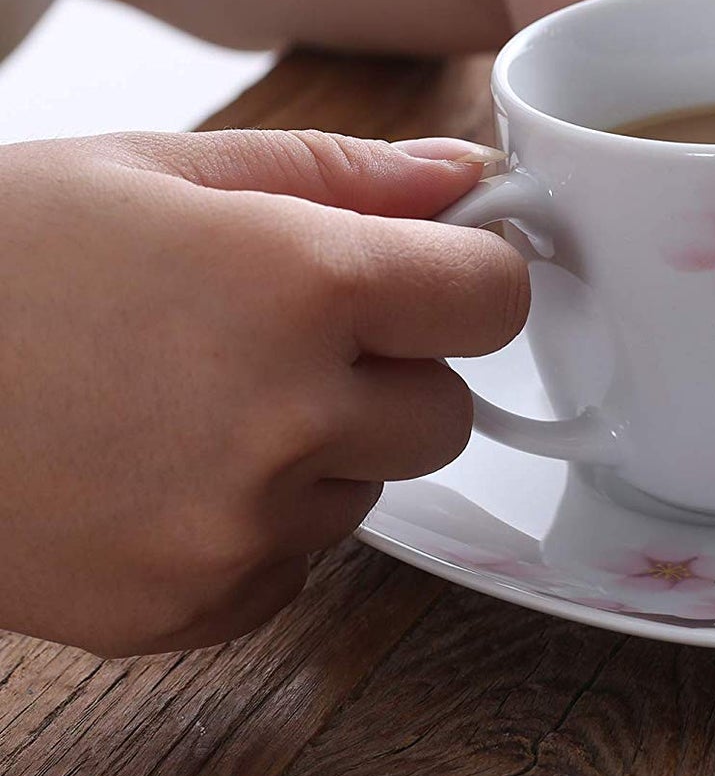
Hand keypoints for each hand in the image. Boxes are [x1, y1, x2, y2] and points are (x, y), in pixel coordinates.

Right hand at [0, 130, 524, 655]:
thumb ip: (342, 172)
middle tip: (293, 335)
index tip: (436, 272)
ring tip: (197, 399)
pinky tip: (161, 468)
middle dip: (397, 369)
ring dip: (322, 447)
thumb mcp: (164, 169)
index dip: (470, 277)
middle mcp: (289, 416)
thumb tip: (465, 178)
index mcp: (299, 283)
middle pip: (447, 410)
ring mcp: (240, 528)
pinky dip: (257, 521)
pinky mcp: (193, 606)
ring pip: (370, 488)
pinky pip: (295, 563)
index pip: (493, 297)